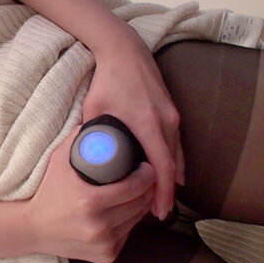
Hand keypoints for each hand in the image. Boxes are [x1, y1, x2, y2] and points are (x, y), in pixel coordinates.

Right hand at [25, 127, 156, 262]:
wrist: (33, 228)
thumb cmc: (48, 192)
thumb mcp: (58, 160)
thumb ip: (77, 138)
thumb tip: (95, 120)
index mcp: (90, 202)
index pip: (134, 187)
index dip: (147, 176)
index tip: (147, 167)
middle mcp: (99, 226)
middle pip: (140, 204)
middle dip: (148, 189)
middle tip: (145, 178)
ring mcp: (104, 244)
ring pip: (137, 220)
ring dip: (141, 206)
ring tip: (138, 193)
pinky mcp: (106, 255)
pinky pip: (127, 235)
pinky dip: (128, 223)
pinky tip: (123, 212)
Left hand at [83, 37, 184, 220]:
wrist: (125, 49)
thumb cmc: (108, 79)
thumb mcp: (94, 110)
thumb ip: (91, 134)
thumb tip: (85, 158)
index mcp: (148, 124)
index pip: (161, 167)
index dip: (163, 192)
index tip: (160, 211)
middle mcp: (166, 122)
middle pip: (173, 166)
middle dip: (168, 191)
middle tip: (159, 213)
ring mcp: (172, 115)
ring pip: (178, 154)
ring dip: (172, 177)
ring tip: (164, 198)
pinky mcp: (172, 110)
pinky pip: (177, 142)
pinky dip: (174, 160)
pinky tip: (171, 172)